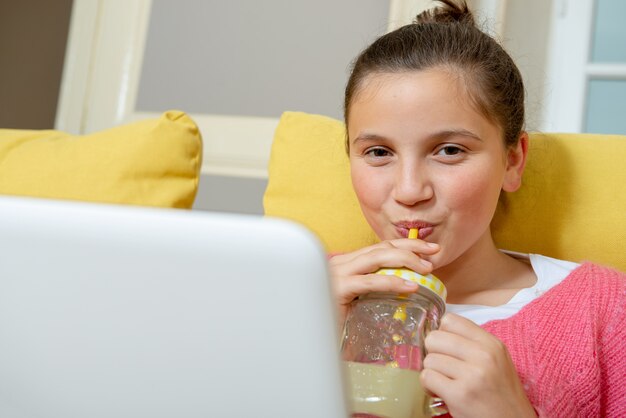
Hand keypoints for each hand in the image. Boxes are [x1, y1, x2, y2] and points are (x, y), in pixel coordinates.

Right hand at [328, 238, 439, 324]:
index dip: (406, 244)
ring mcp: (338, 274)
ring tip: (426, 269)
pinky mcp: (338, 289)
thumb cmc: (334, 322)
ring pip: (377, 257)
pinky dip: (393, 282)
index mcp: (346, 263)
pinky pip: (370, 282)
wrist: (311, 338)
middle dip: (411, 247)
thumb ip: (373, 290)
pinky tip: (410, 286)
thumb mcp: (358, 301)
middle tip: (433, 253)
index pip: (380, 246)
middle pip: (381, 247)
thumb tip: (406, 288)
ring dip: (406, 259)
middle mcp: (341, 263)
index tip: (428, 249)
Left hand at [421, 313, 535, 417]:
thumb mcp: (496, 359)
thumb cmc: (500, 392)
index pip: (450, 320)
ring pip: (429, 359)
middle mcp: (483, 355)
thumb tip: (438, 331)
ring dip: (431, 372)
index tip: (445, 347)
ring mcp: (472, 375)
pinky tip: (439, 391)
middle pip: (434, 338)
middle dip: (433, 353)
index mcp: (491, 343)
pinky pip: (427, 378)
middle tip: (442, 366)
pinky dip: (428, 386)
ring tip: (443, 381)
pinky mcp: (459, 394)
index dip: (441, 333)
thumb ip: (472, 343)